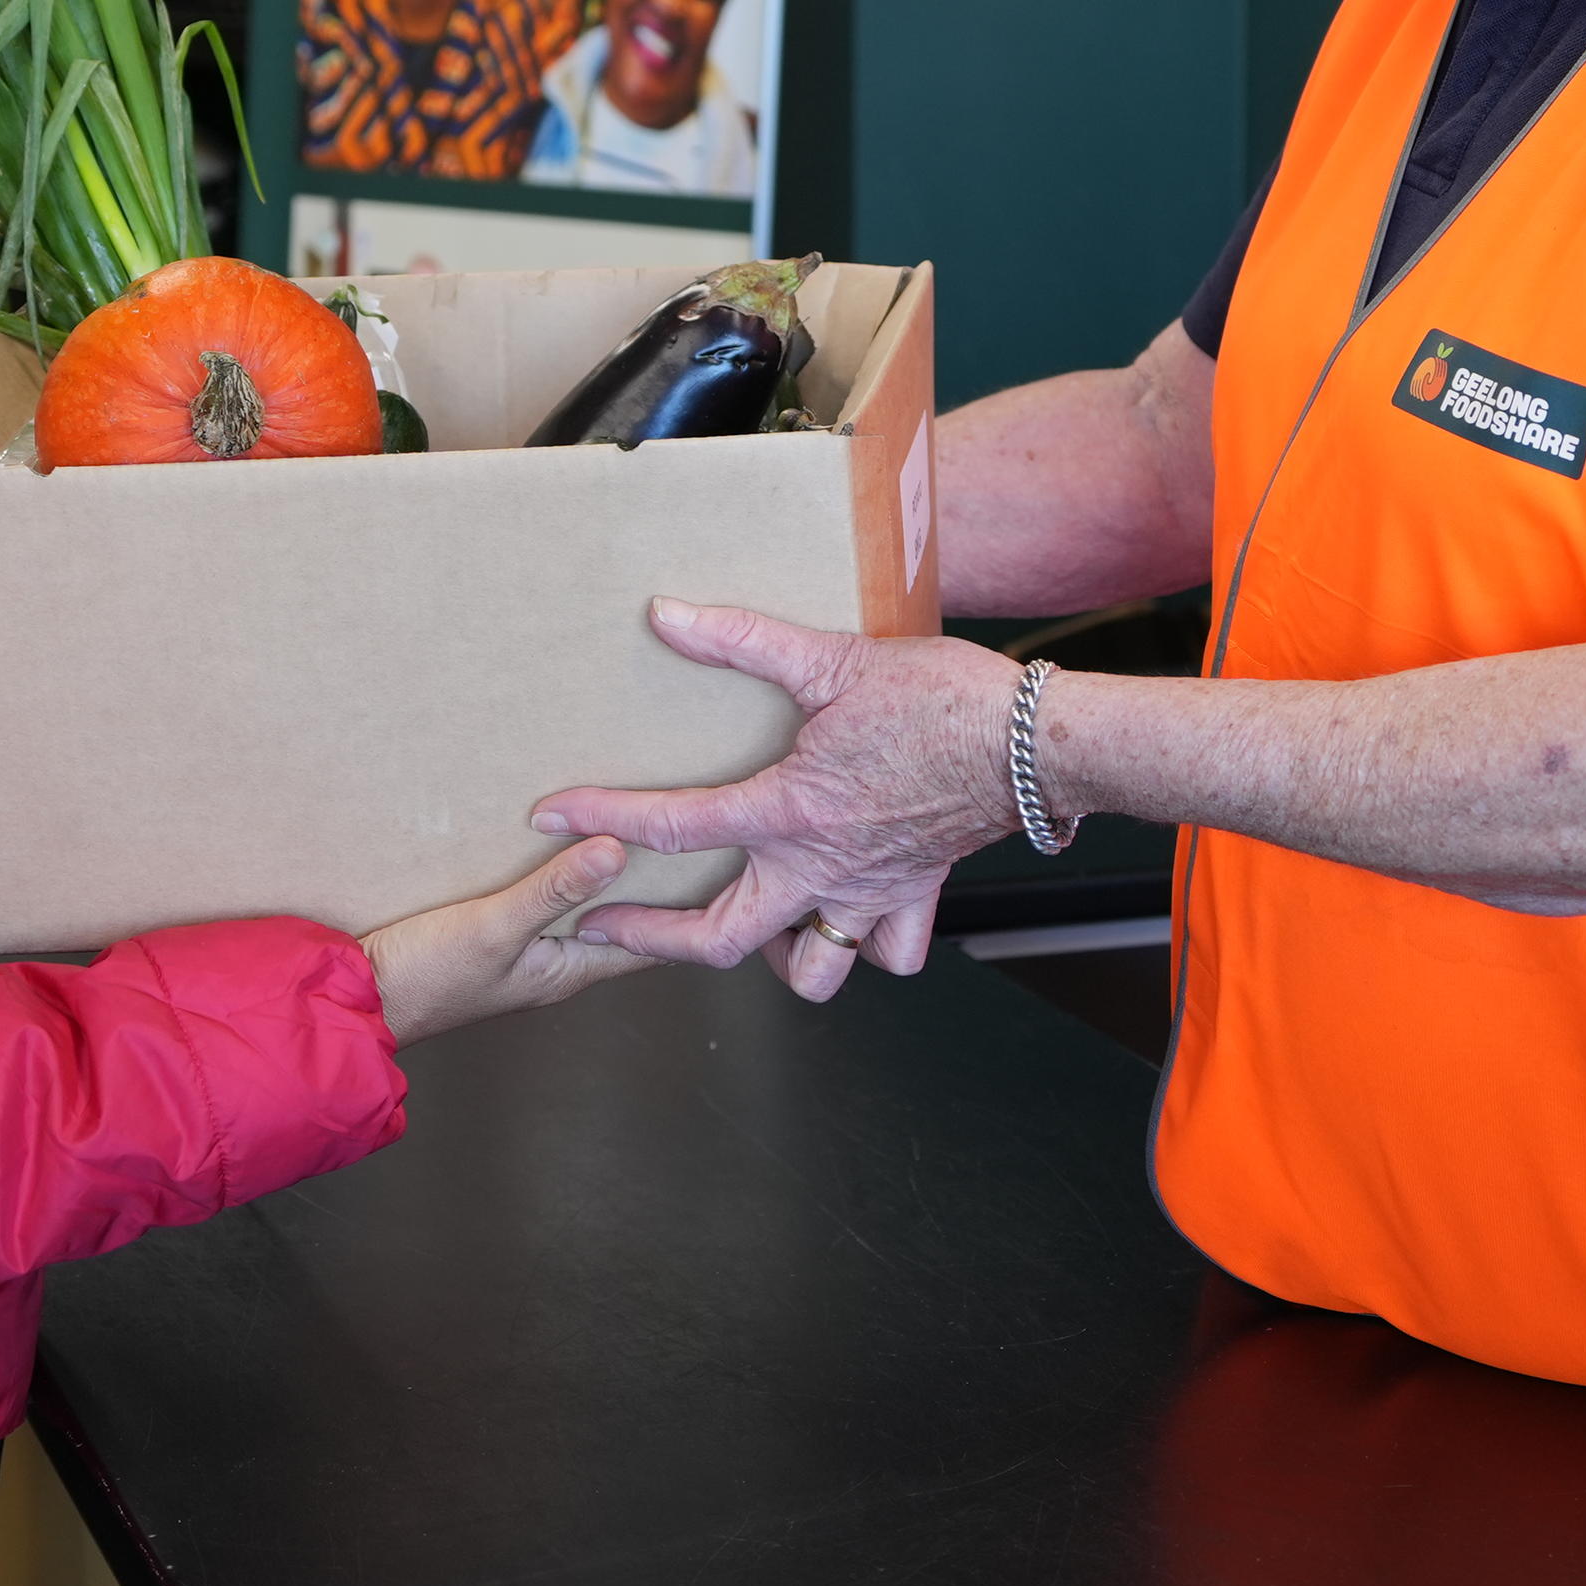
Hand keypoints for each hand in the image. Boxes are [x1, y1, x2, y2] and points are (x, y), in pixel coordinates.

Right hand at [361, 838, 654, 1045]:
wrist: (360, 997)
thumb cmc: (427, 979)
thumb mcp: (495, 928)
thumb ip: (554, 891)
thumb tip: (618, 851)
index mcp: (569, 970)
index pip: (647, 944)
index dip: (680, 908)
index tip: (707, 866)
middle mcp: (554, 963)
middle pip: (618, 920)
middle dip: (645, 883)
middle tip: (673, 833)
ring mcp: (524, 950)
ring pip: (578, 908)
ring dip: (596, 874)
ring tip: (623, 825)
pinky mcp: (491, 933)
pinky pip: (538, 900)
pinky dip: (552, 872)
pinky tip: (551, 841)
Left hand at [531, 602, 1017, 1001]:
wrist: (1033, 742)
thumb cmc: (943, 700)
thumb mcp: (833, 660)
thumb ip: (744, 641)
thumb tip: (668, 616)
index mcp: (791, 810)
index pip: (677, 825)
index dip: (603, 819)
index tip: (552, 815)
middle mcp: (821, 867)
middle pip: (718, 939)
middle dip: (649, 940)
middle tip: (603, 924)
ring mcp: (870, 891)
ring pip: (807, 969)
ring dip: (769, 956)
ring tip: (741, 921)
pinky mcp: (915, 894)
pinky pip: (885, 953)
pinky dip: (860, 946)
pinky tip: (839, 913)